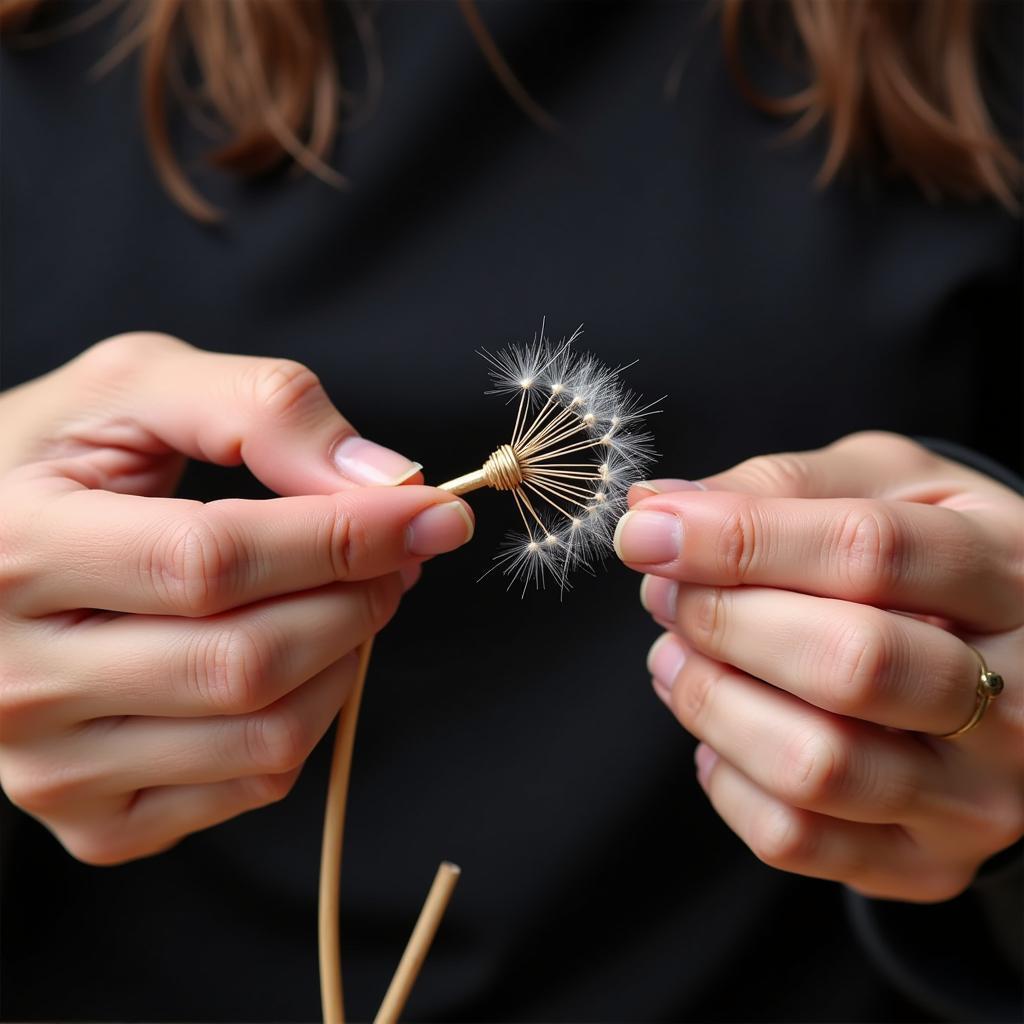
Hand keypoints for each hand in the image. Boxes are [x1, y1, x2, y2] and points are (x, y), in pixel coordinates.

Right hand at [0, 333, 473, 863]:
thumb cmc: (54, 462)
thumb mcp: (134, 388)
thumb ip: (259, 409)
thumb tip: (383, 481)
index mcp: (15, 552)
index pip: (213, 560)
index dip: (344, 536)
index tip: (429, 513)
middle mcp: (16, 679)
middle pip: (248, 658)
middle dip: (358, 596)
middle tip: (394, 552)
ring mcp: (48, 766)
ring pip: (265, 733)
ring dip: (346, 658)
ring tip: (346, 598)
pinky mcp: (92, 819)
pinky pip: (251, 783)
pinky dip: (310, 717)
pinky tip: (296, 659)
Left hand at [615, 431, 1023, 901]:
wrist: (1011, 664)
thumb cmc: (928, 557)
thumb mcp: (884, 485)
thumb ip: (780, 487)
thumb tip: (656, 507)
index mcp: (1009, 571)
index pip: (870, 551)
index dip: (738, 539)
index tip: (648, 532)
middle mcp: (1021, 696)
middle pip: (850, 664)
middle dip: (723, 622)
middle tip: (664, 595)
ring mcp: (978, 793)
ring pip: (818, 766)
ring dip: (710, 702)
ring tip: (673, 656)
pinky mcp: (929, 863)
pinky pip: (796, 838)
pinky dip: (725, 779)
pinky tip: (719, 729)